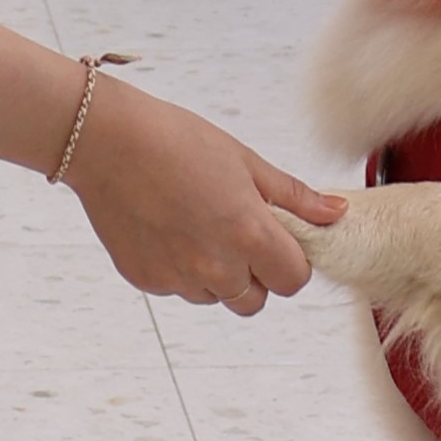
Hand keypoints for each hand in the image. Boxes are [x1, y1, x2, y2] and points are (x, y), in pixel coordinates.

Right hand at [65, 75, 344, 313]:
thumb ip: (293, 197)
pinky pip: (179, 288)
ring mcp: (177, 277)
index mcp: (248, 234)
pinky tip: (168, 229)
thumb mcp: (245, 161)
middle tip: (236, 232)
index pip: (294, 281)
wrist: (105, 141)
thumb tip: (335, 213)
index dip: (291, 262)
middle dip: (255, 274)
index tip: (278, 240)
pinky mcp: (146, 279)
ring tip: (197, 225)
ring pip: (216, 296)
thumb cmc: (175, 140)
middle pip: (256, 300)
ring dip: (217, 275)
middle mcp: (214, 266)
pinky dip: (180, 269)